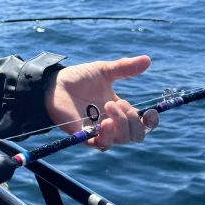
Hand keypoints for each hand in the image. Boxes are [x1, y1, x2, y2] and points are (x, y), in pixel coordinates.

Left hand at [44, 55, 158, 149]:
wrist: (53, 83)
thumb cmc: (77, 78)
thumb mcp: (104, 71)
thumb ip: (125, 68)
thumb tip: (147, 59)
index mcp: (119, 110)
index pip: (142, 124)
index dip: (151, 122)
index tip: (151, 112)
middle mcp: (111, 124)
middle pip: (136, 136)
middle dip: (134, 120)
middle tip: (120, 103)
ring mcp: (98, 131)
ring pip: (121, 140)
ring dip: (121, 124)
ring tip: (109, 105)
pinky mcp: (84, 136)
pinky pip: (101, 145)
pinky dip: (107, 136)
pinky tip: (104, 122)